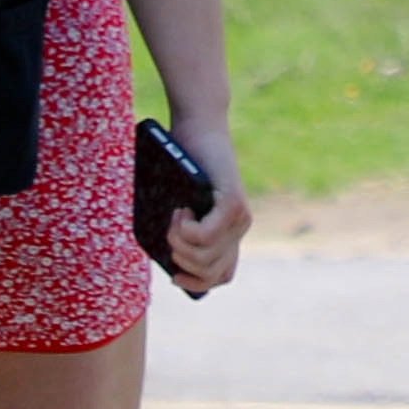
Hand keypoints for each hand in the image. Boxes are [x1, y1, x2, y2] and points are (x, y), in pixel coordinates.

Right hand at [158, 126, 247, 298]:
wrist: (198, 125)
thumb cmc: (181, 163)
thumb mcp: (180, 204)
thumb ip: (182, 230)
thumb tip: (169, 259)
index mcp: (229, 232)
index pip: (222, 276)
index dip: (196, 283)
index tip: (173, 275)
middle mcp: (239, 228)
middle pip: (210, 272)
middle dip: (181, 260)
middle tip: (169, 233)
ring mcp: (239, 217)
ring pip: (205, 257)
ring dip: (179, 242)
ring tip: (174, 216)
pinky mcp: (233, 203)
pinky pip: (206, 237)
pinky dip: (186, 230)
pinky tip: (181, 210)